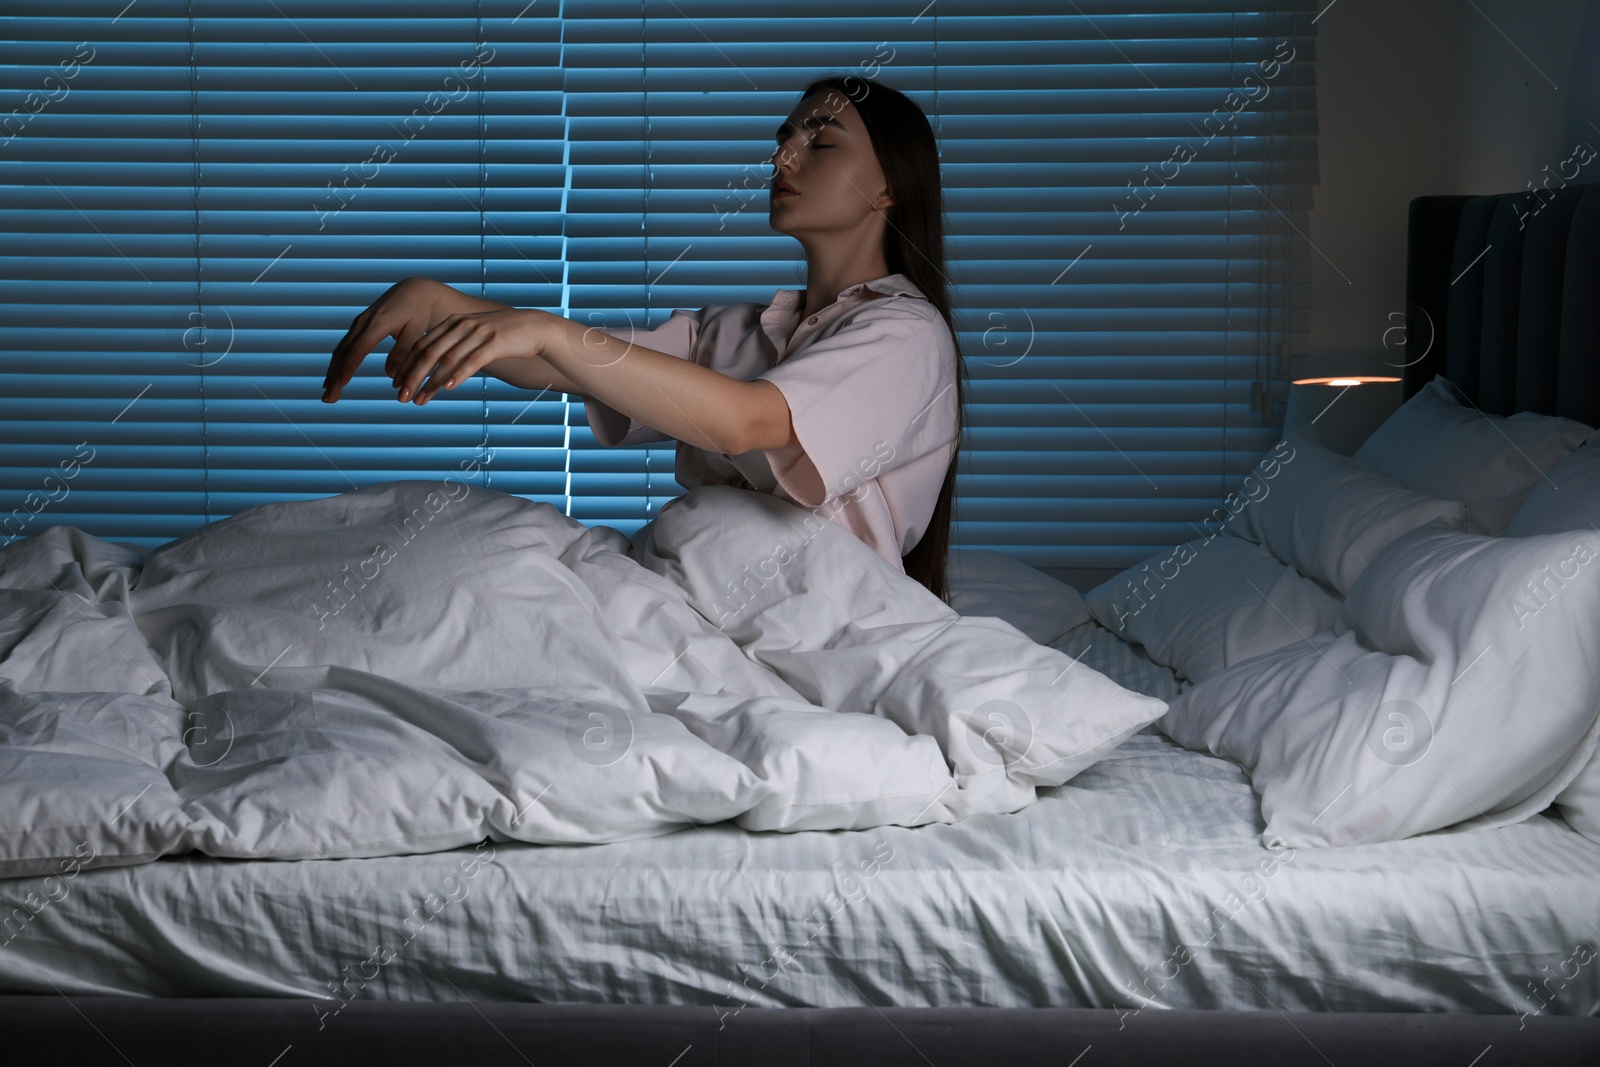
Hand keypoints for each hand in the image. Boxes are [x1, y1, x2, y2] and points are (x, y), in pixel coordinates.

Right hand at [323, 277, 454, 403]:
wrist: (414, 292)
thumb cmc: (418, 313)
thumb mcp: (416, 332)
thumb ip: (403, 353)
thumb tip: (390, 376)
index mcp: (377, 324)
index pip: (357, 351)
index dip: (346, 370)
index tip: (338, 386)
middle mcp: (362, 323)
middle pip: (343, 353)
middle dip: (334, 377)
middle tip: (328, 399)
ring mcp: (358, 324)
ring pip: (341, 351)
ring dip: (333, 373)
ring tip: (328, 394)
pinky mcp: (359, 327)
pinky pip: (345, 348)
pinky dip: (338, 364)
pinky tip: (334, 379)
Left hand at [390, 306, 551, 405]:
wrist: (534, 327)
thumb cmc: (502, 336)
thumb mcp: (473, 336)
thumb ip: (454, 345)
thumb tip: (435, 367)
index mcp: (452, 323)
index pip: (421, 345)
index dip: (406, 366)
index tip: (396, 385)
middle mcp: (461, 325)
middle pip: (429, 353)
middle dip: (412, 377)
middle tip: (401, 397)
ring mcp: (478, 333)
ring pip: (447, 360)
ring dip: (430, 383)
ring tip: (420, 400)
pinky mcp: (495, 343)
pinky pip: (471, 361)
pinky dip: (457, 375)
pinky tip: (446, 388)